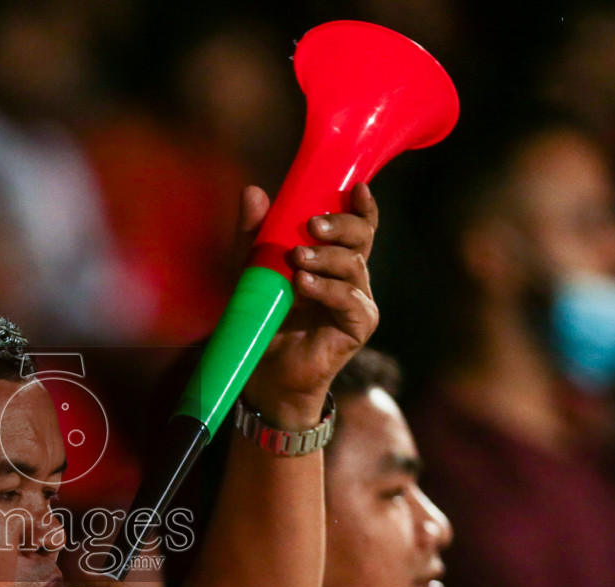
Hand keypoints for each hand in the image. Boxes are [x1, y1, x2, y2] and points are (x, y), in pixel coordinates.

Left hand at [241, 183, 380, 426]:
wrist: (264, 369)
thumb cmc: (264, 317)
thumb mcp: (252, 268)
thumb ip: (255, 233)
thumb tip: (253, 191)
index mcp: (333, 258)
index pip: (358, 225)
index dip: (362, 206)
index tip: (356, 188)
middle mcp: (352, 276)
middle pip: (362, 237)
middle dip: (340, 225)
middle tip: (312, 225)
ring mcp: (358, 300)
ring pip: (354, 265)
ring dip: (325, 257)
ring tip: (297, 259)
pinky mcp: (359, 325)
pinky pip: (350, 299)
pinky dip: (327, 288)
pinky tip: (304, 284)